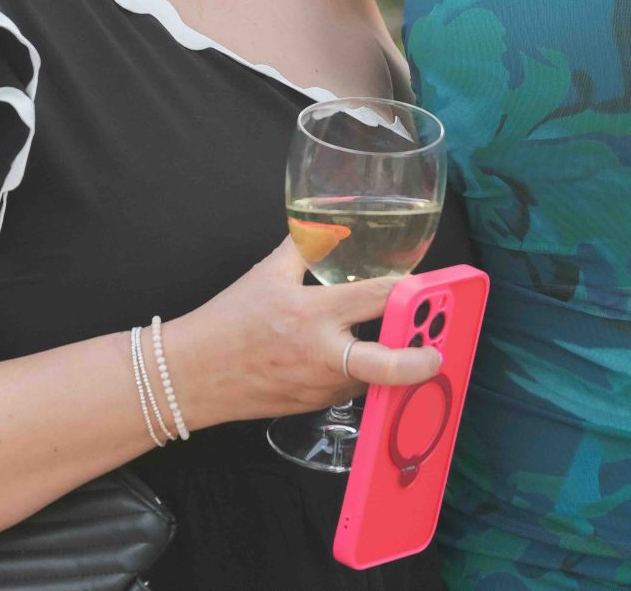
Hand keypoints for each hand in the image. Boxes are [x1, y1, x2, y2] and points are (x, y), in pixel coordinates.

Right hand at [177, 237, 442, 422]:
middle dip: (419, 361)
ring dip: (388, 365)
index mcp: (312, 314)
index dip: (410, 292)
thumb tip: (331, 223)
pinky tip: (362, 359)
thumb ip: (306, 245)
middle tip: (438, 353)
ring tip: (407, 346)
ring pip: (372, 379)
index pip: (375, 299)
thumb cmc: (229, 321)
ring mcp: (319, 388)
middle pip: (385, 366)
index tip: (431, 289)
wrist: (192, 376)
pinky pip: (350, 390)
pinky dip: (360, 375)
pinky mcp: (314, 407)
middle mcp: (321, 355)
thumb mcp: (268, 273)